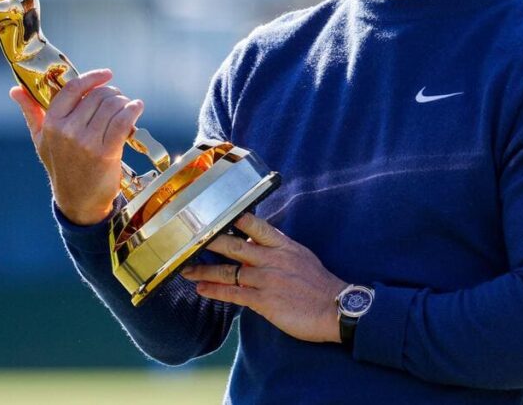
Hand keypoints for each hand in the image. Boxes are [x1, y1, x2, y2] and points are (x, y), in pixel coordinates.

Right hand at [9, 69, 143, 224]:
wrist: (78, 201)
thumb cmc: (61, 166)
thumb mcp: (41, 139)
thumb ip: (31, 112)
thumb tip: (14, 90)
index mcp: (52, 123)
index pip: (73, 88)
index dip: (92, 77)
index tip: (106, 74)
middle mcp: (67, 130)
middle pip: (98, 95)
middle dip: (112, 93)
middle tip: (118, 99)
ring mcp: (87, 142)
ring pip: (113, 106)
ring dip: (124, 102)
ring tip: (127, 107)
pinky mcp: (106, 152)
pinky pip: (123, 121)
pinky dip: (134, 110)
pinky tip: (137, 108)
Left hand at [181, 213, 347, 343]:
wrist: (336, 309)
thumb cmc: (319, 284)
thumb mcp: (300, 256)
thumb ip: (277, 249)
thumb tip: (254, 242)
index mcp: (282, 245)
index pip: (254, 225)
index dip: (233, 218)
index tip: (213, 213)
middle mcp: (272, 259)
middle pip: (234, 246)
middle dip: (209, 243)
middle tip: (189, 240)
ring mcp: (266, 280)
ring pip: (229, 271)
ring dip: (204, 270)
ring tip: (186, 270)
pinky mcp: (264, 302)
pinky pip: (234, 294)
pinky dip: (215, 291)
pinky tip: (202, 289)